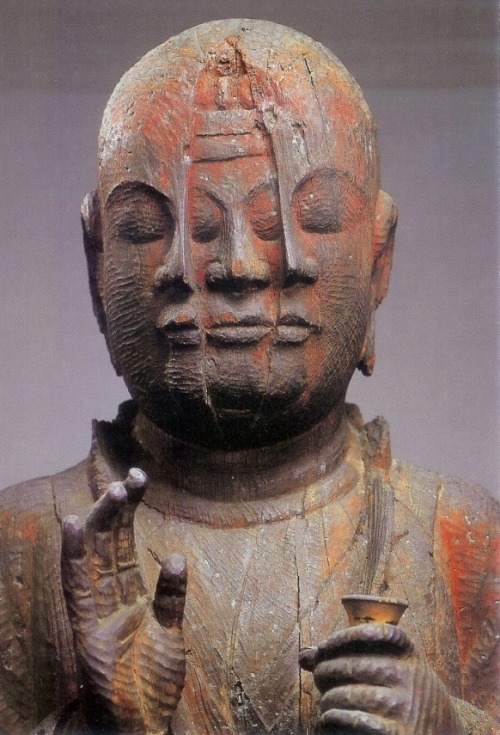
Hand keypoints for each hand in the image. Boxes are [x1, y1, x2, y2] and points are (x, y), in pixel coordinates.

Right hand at [61, 468, 185, 734]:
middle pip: (108, 545)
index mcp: (130, 596)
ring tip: (111, 493)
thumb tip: (179, 556)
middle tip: (131, 478)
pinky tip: (73, 526)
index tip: (140, 479)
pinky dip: (74, 556)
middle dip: (119, 510)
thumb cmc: (153, 682)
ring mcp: (95, 612)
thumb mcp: (172, 634)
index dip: (130, 511)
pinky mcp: (84, 630)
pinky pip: (77, 587)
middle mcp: (109, 599)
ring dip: (100, 525)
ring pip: (93, 558)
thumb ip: (171, 597)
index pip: (125, 544)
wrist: (139, 723)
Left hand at [299, 623, 464, 733]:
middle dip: (327, 670)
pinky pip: (352, 720)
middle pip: (355, 665)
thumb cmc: (407, 696)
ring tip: (325, 701)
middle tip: (319, 677)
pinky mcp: (396, 734)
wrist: (444, 734)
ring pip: (348, 694)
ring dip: (327, 698)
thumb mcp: (396, 670)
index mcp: (411, 654)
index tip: (325, 645)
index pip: (377, 633)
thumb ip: (355, 657)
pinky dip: (333, 718)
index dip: (345, 636)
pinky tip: (329, 718)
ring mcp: (403, 706)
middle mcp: (409, 677)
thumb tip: (304, 655)